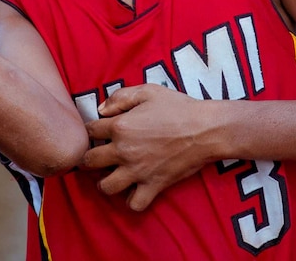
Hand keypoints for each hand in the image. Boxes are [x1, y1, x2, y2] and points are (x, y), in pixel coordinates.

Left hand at [82, 84, 215, 210]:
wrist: (206, 129)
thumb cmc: (179, 107)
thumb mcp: (148, 91)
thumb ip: (120, 97)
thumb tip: (101, 109)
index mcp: (120, 126)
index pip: (90, 130)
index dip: (92, 130)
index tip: (99, 131)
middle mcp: (124, 151)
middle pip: (90, 161)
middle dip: (90, 158)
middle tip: (100, 155)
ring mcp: (138, 171)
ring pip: (106, 187)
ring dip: (105, 182)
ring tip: (113, 175)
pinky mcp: (153, 185)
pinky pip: (134, 204)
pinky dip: (132, 200)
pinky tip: (135, 189)